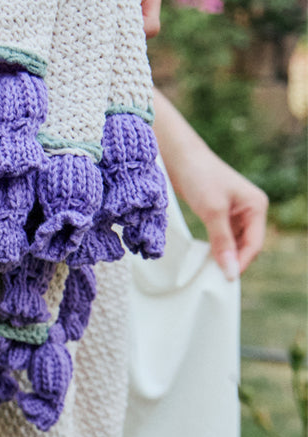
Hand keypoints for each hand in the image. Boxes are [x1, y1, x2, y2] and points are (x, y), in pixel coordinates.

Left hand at [174, 151, 268, 279]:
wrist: (179, 157)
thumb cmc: (199, 178)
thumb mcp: (212, 211)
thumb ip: (222, 242)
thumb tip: (229, 271)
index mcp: (257, 206)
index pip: (254, 244)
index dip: (240, 263)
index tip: (224, 279)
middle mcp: (250, 210)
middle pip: (246, 245)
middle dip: (232, 261)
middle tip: (214, 279)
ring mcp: (235, 212)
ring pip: (233, 243)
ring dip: (223, 256)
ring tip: (208, 271)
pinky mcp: (219, 213)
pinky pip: (222, 237)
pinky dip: (215, 248)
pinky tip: (205, 258)